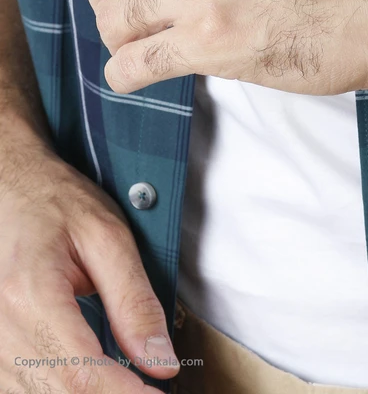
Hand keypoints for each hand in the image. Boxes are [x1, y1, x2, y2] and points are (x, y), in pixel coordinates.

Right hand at [0, 132, 176, 391]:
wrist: (9, 186)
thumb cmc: (56, 202)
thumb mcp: (108, 237)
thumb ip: (134, 301)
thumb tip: (160, 361)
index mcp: (30, 295)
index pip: (80, 374)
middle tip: (152, 393)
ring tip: (130, 385)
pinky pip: (19, 386)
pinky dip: (60, 390)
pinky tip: (95, 382)